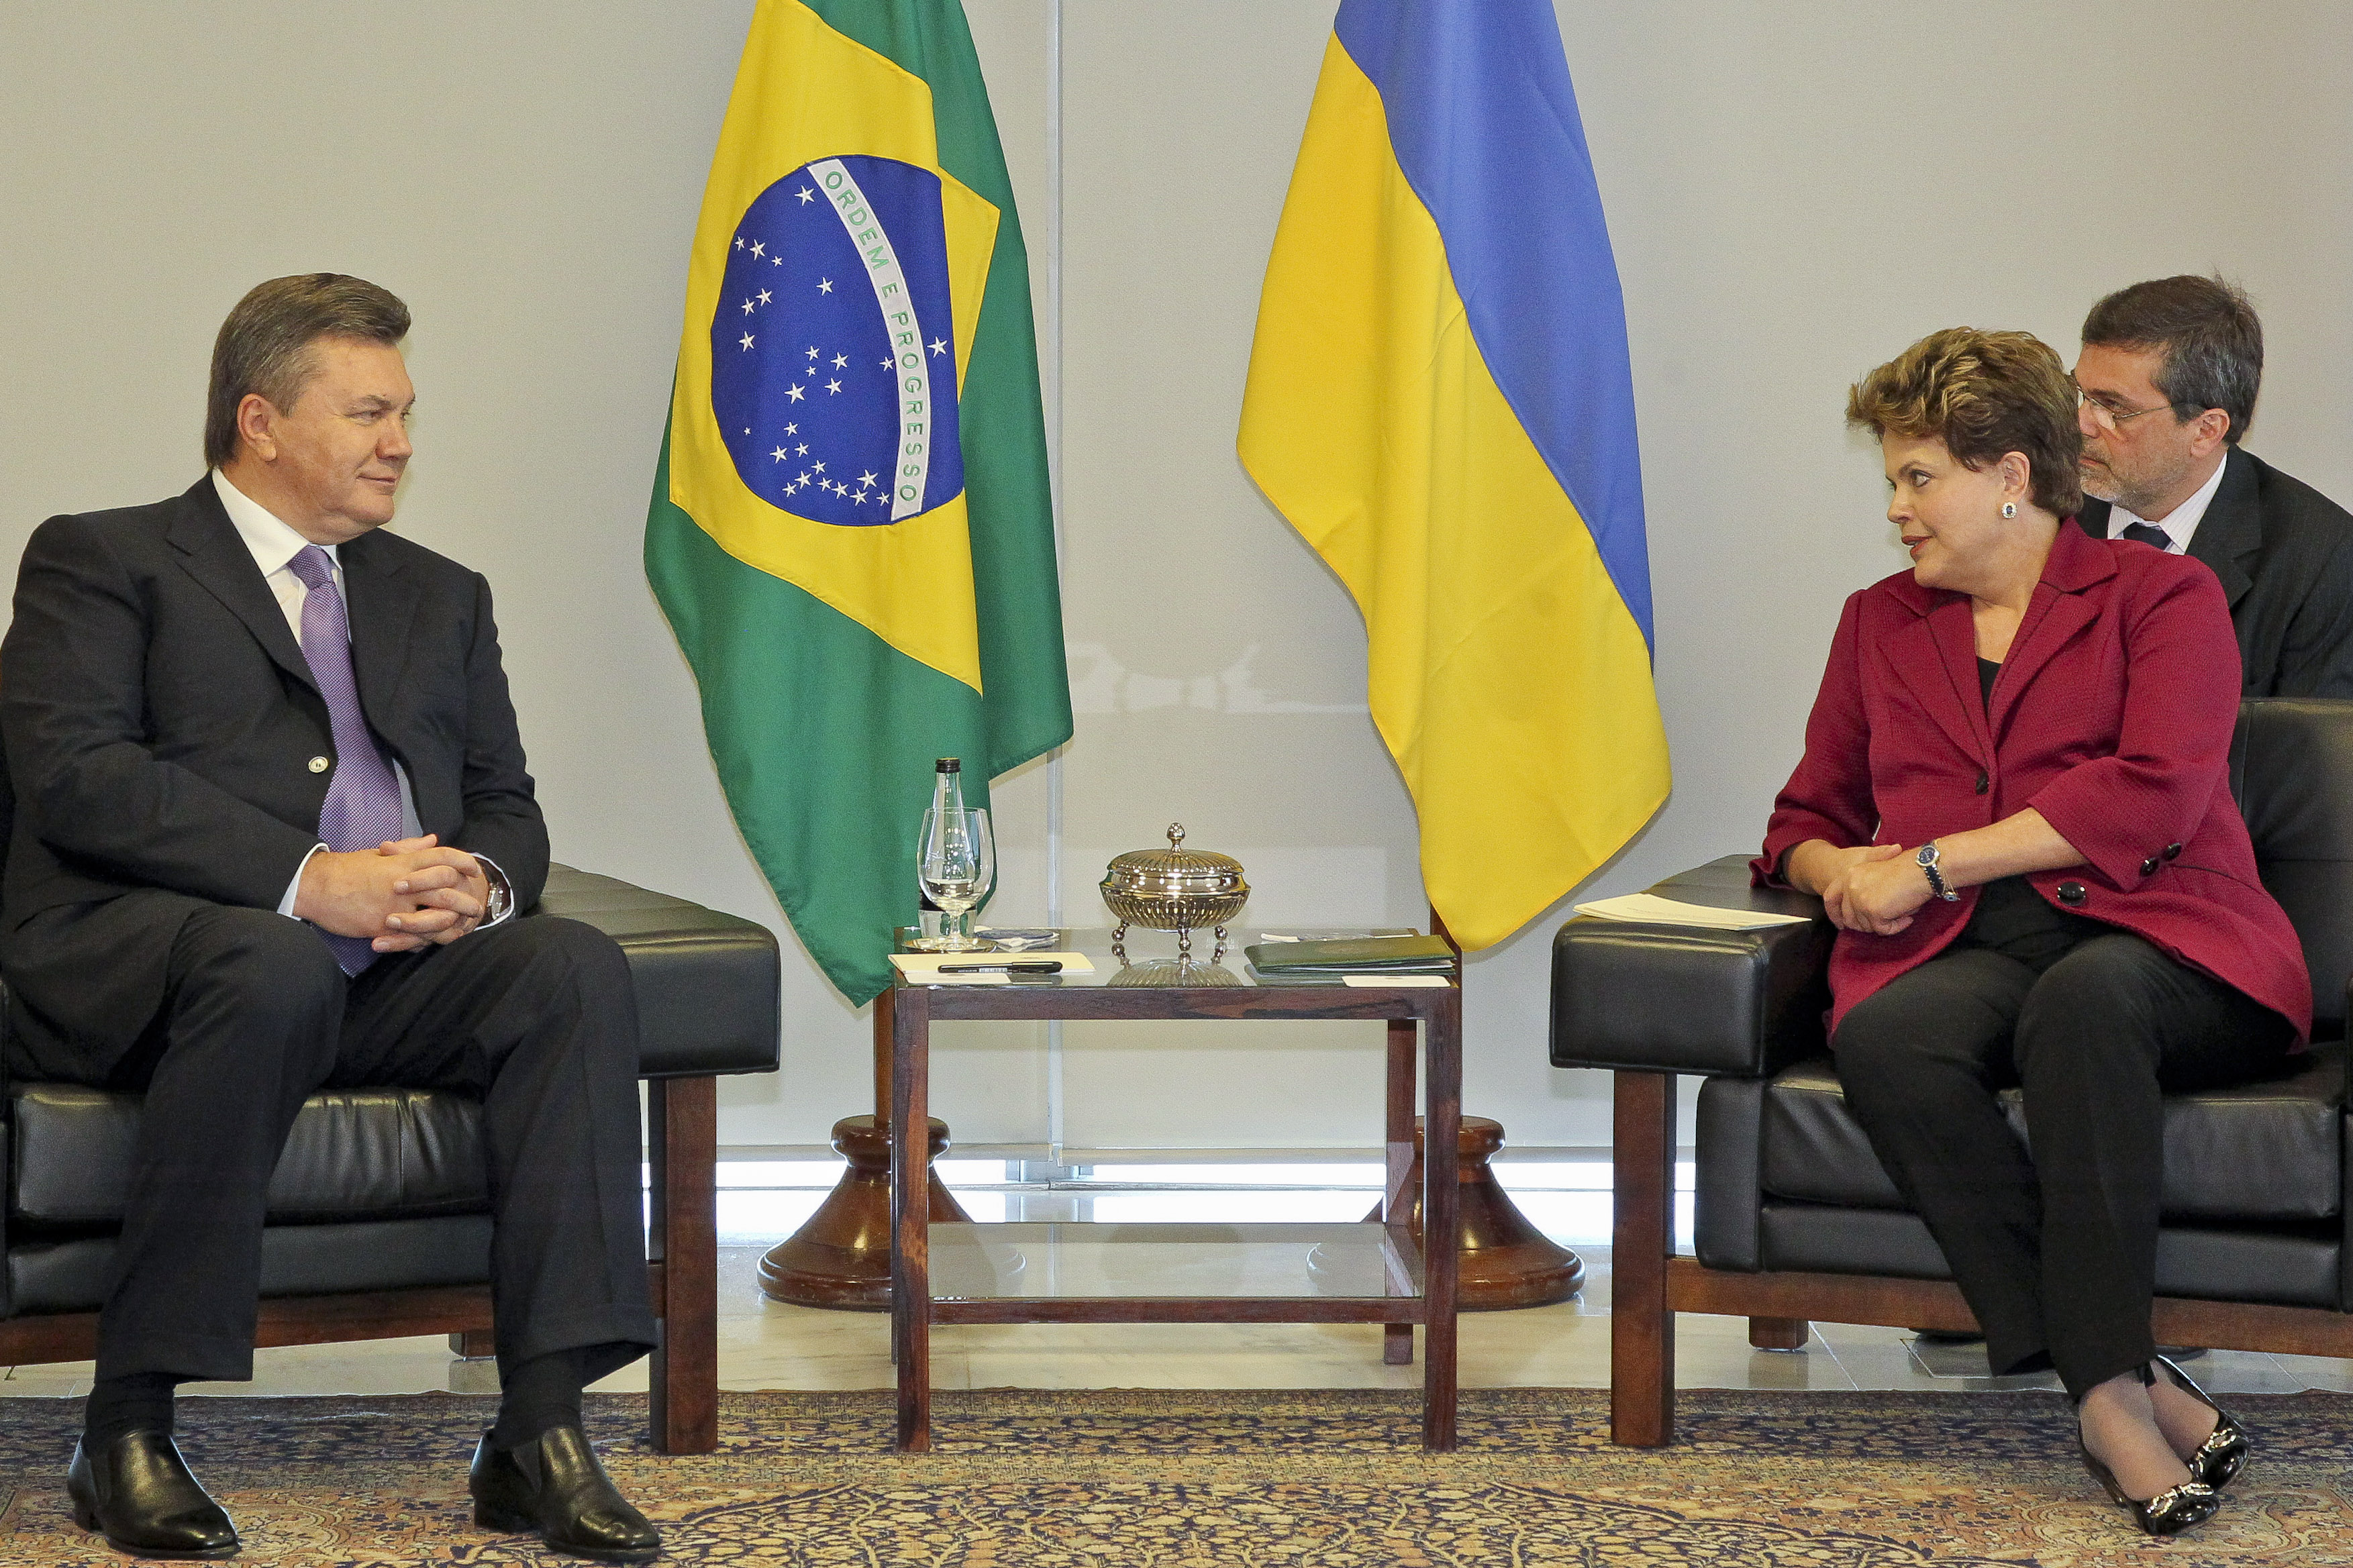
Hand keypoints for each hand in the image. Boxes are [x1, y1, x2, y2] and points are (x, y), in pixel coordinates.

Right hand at [294, 839, 486, 951]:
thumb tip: (433, 839)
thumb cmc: (345, 869)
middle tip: (477, 907)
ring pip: (436, 916)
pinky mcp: (383, 926)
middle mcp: (404, 883)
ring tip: (463, 928)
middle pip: (447, 889)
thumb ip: (408, 849)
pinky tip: (436, 942)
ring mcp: (394, 906)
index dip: (463, 861)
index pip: (443, 857)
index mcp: (403, 862)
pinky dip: (427, 940)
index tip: (475, 870)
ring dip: (453, 924)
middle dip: (466, 899)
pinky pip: (413, 937)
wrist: (314, 886)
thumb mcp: (378, 854)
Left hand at [1789, 841, 1916, 933]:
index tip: (1841, 924)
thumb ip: (1861, 889)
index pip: (1830, 898)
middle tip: (1887, 919)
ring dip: (1884, 923)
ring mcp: (1860, 899)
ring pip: (1867, 926)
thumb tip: (1856, 914)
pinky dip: (1896, 926)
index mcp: (1849, 875)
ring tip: (1901, 911)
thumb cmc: (1907, 870)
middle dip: (1867, 924)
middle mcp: (1851, 886)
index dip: (1834, 914)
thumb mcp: (1875, 874)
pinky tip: (1906, 917)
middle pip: (1849, 918)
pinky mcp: (1873, 911)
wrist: (1922, 868)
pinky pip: (1883, 929)